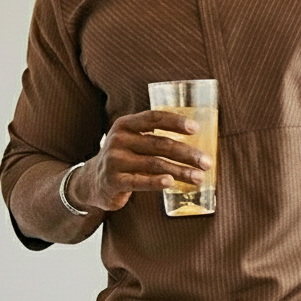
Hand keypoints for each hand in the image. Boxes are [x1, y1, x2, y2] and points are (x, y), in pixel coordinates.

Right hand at [69, 110, 212, 211]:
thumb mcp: (133, 140)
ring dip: (180, 171)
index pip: (153, 118)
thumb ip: (155, 135)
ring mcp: (115, 160)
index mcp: (126, 125)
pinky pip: (139, 181)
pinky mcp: (114, 181)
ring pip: (154, 164)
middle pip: (160, 143)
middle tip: (206, 162)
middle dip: (187, 153)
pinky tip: (171, 183)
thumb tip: (198, 139)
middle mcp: (119, 140)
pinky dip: (156, 182)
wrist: (93, 181)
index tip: (195, 128)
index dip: (175, 121)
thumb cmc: (124, 158)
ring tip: (198, 177)